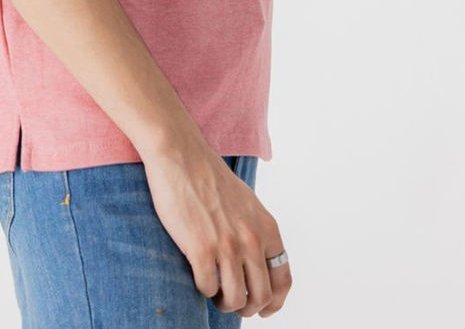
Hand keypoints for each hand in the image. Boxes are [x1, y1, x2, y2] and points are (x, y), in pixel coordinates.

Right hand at [142, 134, 292, 317]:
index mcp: (266, 228)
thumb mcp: (246, 203)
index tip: (262, 308)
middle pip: (261, 296)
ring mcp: (227, 245)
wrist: (181, 156)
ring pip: (236, 299)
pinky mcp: (200, 247)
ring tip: (215, 293)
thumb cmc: (209, 177)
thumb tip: (256, 262)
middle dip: (248, 307)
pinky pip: (208, 287)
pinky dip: (204, 289)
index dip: (274, 302)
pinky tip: (199, 276)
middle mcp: (251, 239)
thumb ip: (255, 231)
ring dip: (225, 303)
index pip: (283, 279)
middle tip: (233, 302)